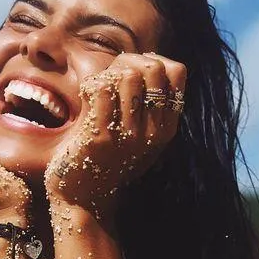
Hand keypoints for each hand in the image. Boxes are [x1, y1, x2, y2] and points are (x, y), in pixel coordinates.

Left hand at [44, 53, 185, 220]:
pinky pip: (101, 89)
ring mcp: (128, 135)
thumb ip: (147, 105)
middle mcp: (152, 132)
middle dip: (126, 61)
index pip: (176, 71)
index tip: (130, 73)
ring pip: (127, 75)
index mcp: (166, 128)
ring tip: (96, 90)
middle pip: (152, 67)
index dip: (151, 61)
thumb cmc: (104, 160)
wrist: (81, 199)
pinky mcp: (100, 137)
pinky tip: (84, 99)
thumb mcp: (137, 135)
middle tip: (108, 78)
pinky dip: (90, 86)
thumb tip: (146, 60)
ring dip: (107, 74)